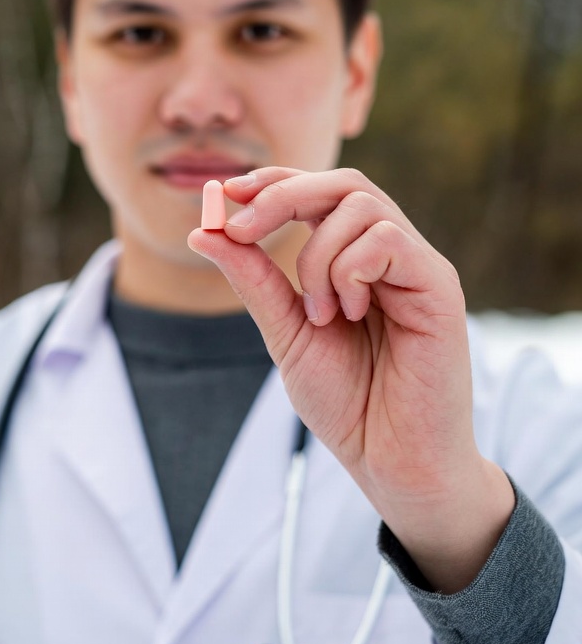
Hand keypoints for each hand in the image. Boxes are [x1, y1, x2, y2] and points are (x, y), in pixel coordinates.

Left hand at [188, 167, 514, 592]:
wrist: (392, 463)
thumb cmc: (349, 402)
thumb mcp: (286, 333)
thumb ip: (254, 280)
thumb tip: (203, 230)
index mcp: (353, 258)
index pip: (318, 192)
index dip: (272, 181)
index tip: (223, 192)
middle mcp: (389, 253)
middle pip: (342, 183)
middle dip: (282, 194)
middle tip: (241, 227)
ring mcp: (416, 266)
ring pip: (361, 205)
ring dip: (318, 255)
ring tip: (321, 314)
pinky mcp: (439, 285)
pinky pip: (388, 239)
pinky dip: (351, 269)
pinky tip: (350, 313)